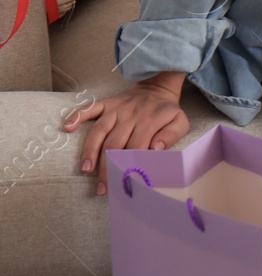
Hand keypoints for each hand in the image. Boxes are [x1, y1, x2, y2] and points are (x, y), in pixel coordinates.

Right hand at [63, 75, 188, 195]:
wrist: (158, 88)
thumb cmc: (167, 111)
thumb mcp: (180, 121)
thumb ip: (171, 136)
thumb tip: (155, 149)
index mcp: (149, 122)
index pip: (135, 148)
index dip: (127, 166)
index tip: (121, 183)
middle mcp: (130, 115)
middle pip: (114, 144)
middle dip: (107, 167)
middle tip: (102, 187)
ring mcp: (116, 109)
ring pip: (99, 131)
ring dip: (90, 150)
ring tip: (86, 169)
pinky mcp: (107, 103)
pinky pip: (89, 108)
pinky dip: (76, 116)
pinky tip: (67, 128)